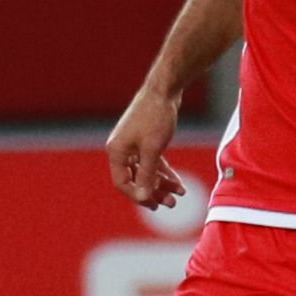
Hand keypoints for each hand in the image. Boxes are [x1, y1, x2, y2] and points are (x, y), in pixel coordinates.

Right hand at [106, 84, 188, 209]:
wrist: (165, 90)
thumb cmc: (156, 116)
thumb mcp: (152, 149)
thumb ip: (146, 175)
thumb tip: (142, 197)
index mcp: (117, 151)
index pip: (122, 182)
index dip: (137, 196)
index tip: (154, 205)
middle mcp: (122, 149)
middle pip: (135, 179)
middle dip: (153, 193)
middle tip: (171, 204)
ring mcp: (133, 145)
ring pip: (146, 173)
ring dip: (161, 185)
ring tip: (178, 195)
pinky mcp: (145, 141)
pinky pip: (153, 163)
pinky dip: (164, 173)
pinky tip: (178, 184)